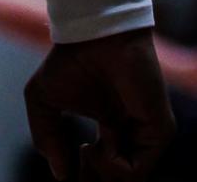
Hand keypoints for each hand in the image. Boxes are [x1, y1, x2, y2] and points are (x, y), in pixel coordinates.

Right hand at [25, 26, 174, 180]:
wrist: (92, 35)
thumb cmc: (69, 61)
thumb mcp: (43, 101)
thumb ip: (46, 138)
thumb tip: (61, 176)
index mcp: (112, 129)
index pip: (107, 170)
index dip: (87, 176)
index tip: (71, 173)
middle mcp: (131, 134)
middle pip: (120, 179)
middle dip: (94, 180)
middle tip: (78, 172)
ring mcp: (146, 133)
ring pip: (129, 179)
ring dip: (101, 172)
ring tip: (86, 148)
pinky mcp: (159, 131)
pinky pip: (138, 170)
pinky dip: (114, 165)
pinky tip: (101, 141)